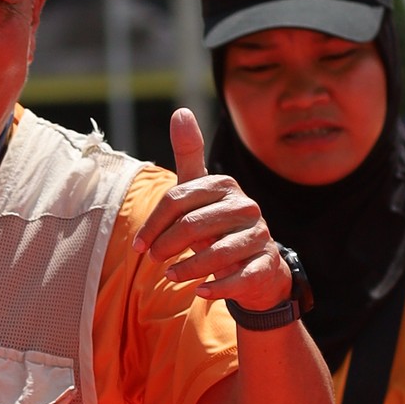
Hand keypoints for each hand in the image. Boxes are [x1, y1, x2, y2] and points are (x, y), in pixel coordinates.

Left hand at [137, 106, 295, 319]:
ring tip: (171, 276)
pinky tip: (200, 293)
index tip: (138, 246)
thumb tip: (180, 111)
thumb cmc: (217, 225)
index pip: (177, 199)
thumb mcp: (201, 191)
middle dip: (166, 245)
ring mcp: (259, 236)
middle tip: (152, 260)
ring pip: (218, 252)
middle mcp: (246, 207)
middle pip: (194, 225)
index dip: (153, 223)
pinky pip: (240, 277)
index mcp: (225, 186)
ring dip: (188, 268)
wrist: (256, 266)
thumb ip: (189, 154)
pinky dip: (217, 288)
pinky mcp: (266, 264)